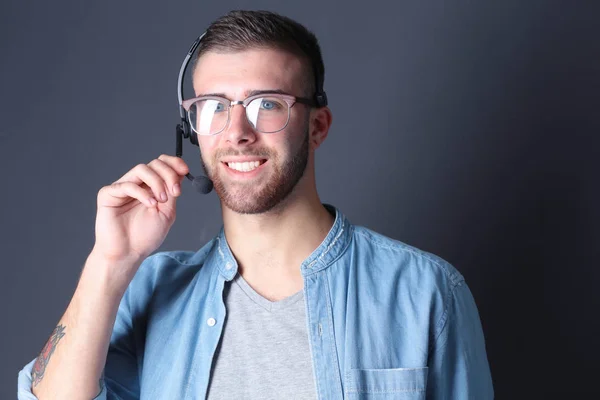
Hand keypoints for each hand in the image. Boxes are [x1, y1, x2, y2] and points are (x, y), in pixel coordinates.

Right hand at [92, 154, 188, 269]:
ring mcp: (122, 188)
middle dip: (168, 174)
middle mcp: (137, 184)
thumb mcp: (167, 212)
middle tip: (175, 191)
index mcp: (150, 187)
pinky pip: (127, 185)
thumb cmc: (145, 236)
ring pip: (141, 169)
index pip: (162, 165)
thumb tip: (180, 174)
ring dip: (157, 182)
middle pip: (154, 164)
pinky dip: (142, 193)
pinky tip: (150, 204)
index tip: (185, 170)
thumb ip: (171, 192)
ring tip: (161, 201)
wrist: (128, 254)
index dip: (174, 163)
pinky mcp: (108, 194)